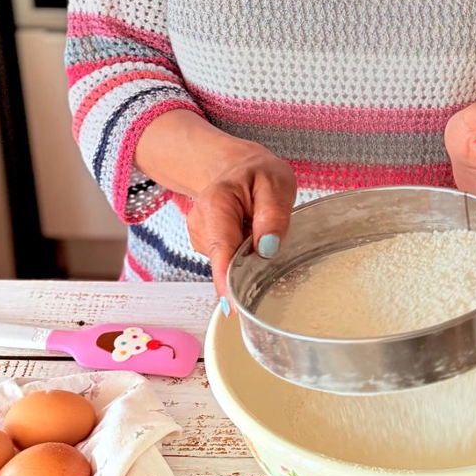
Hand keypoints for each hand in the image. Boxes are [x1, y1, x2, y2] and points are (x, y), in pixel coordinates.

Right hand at [186, 142, 296, 299]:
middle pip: (225, 262)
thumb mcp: (275, 183)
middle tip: (272, 248)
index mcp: (217, 203)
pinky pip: (228, 262)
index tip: (232, 307)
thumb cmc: (257, 174)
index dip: (227, 281)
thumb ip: (273, 214)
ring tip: (259, 231)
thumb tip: (268, 249)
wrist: (235, 168)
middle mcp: (201, 223)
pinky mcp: (206, 247)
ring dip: (248, 260)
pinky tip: (249, 238)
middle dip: (248, 269)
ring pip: (227, 264)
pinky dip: (243, 257)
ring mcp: (200, 237)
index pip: (221, 249)